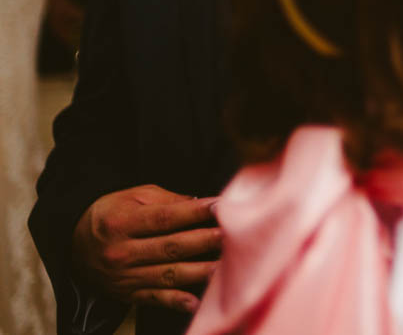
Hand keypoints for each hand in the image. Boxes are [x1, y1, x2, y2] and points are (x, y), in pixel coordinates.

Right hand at [71, 185, 220, 312]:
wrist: (73, 244)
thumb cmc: (112, 213)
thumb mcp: (133, 197)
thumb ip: (167, 200)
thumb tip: (200, 203)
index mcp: (123, 223)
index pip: (165, 218)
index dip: (195, 213)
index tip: (222, 206)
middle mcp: (122, 252)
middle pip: (171, 247)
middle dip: (204, 241)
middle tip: (232, 235)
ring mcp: (125, 276)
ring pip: (168, 275)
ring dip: (200, 272)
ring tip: (226, 267)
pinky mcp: (128, 293)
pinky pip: (154, 299)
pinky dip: (175, 302)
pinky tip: (197, 302)